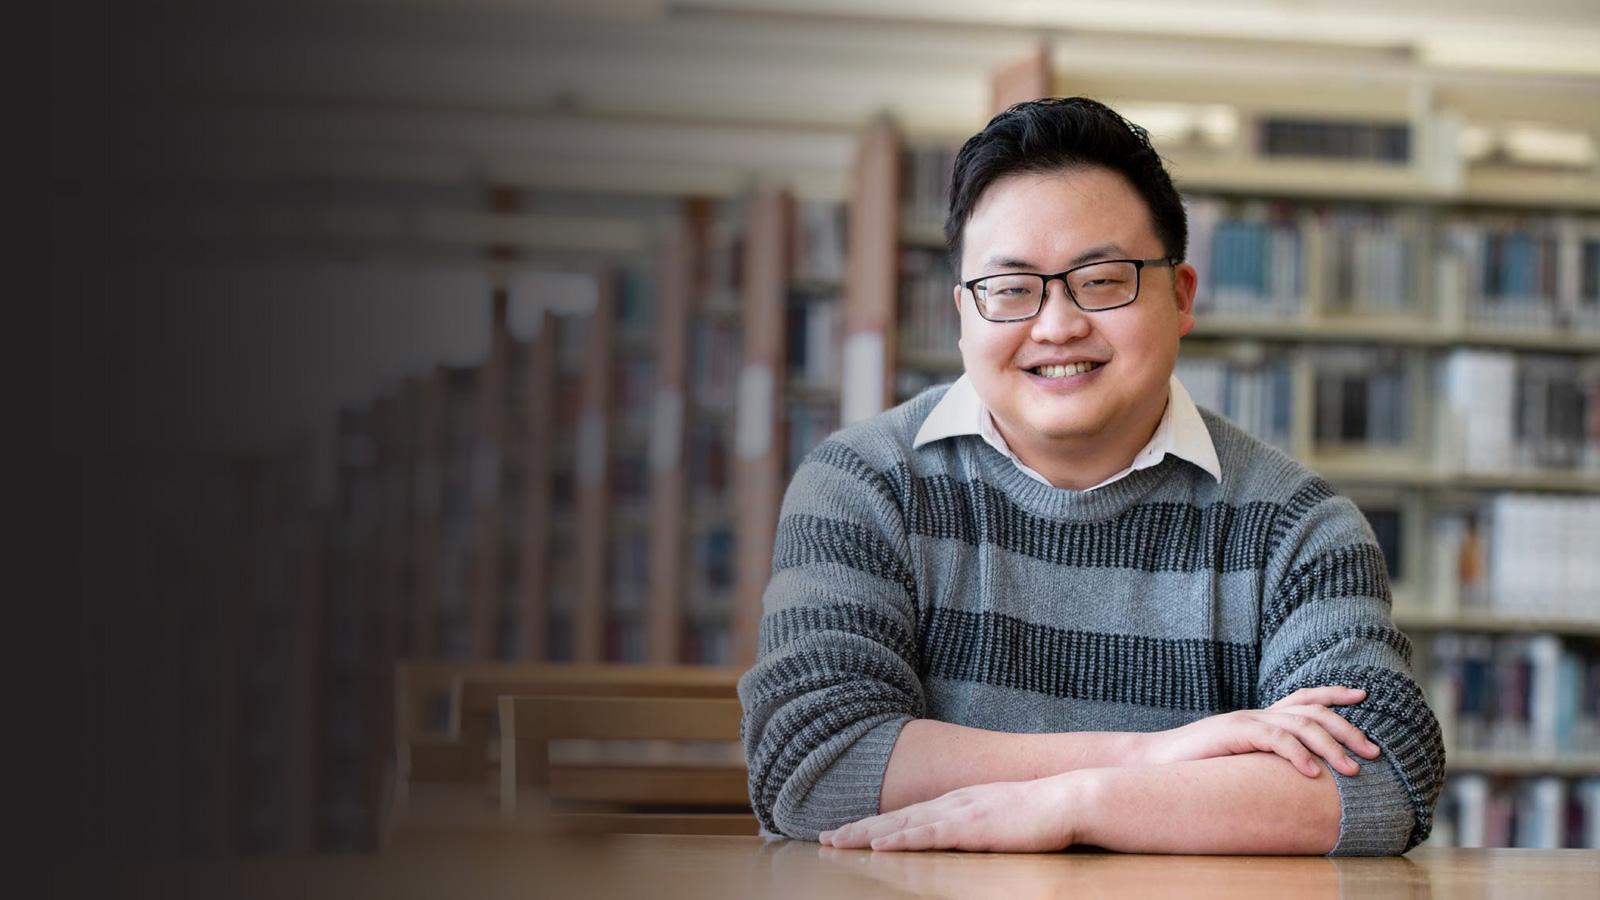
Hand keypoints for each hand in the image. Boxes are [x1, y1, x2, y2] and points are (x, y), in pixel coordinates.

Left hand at [818, 774, 1079, 852]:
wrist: (1071, 798)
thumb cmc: (1043, 812)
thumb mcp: (1002, 815)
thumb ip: (980, 821)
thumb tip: (966, 834)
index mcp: (959, 801)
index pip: (909, 814)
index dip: (876, 823)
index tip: (848, 831)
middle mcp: (953, 802)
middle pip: (896, 817)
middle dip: (859, 828)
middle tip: (825, 837)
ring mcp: (961, 812)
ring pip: (903, 825)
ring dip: (868, 834)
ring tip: (838, 841)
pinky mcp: (973, 826)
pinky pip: (930, 835)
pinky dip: (901, 840)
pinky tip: (880, 845)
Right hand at [1140, 685, 1379, 776]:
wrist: (1155, 761)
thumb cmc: (1197, 765)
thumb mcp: (1239, 759)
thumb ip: (1265, 758)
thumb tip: (1299, 774)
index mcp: (1261, 717)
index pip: (1304, 698)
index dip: (1334, 694)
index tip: (1363, 696)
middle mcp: (1258, 713)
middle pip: (1313, 711)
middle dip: (1348, 729)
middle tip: (1373, 752)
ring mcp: (1247, 721)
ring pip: (1301, 725)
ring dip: (1332, 747)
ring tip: (1352, 770)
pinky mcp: (1235, 732)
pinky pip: (1275, 740)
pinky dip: (1298, 756)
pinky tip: (1313, 774)